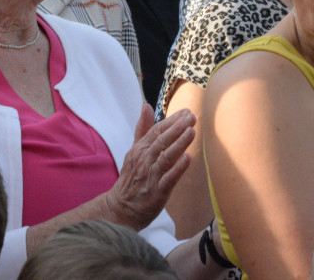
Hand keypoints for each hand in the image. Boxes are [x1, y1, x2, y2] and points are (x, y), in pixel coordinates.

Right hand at [105, 104, 196, 230]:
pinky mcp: (157, 192)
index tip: (185, 112)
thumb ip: (142, 129)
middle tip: (191, 117)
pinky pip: (168, 178)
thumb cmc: (132, 177)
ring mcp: (150, 175)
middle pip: (161, 141)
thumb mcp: (134, 150)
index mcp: (139, 149)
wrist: (122, 207)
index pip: (156, 131)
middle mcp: (144, 160)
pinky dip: (178, 168)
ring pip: (165, 157)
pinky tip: (188, 159)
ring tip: (191, 132)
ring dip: (179, 144)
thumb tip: (146, 106)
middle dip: (177, 128)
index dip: (171, 121)